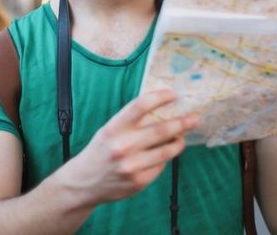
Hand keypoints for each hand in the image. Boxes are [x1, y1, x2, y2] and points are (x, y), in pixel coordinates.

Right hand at [69, 89, 197, 203]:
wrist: (83, 183)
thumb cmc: (100, 152)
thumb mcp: (108, 132)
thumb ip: (130, 123)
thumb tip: (162, 110)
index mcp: (113, 129)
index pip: (140, 106)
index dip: (159, 97)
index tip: (173, 94)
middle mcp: (123, 146)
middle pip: (161, 130)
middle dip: (181, 123)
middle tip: (194, 118)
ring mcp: (132, 166)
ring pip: (166, 151)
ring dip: (179, 142)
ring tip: (183, 137)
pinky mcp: (139, 181)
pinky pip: (160, 166)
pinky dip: (165, 158)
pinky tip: (163, 154)